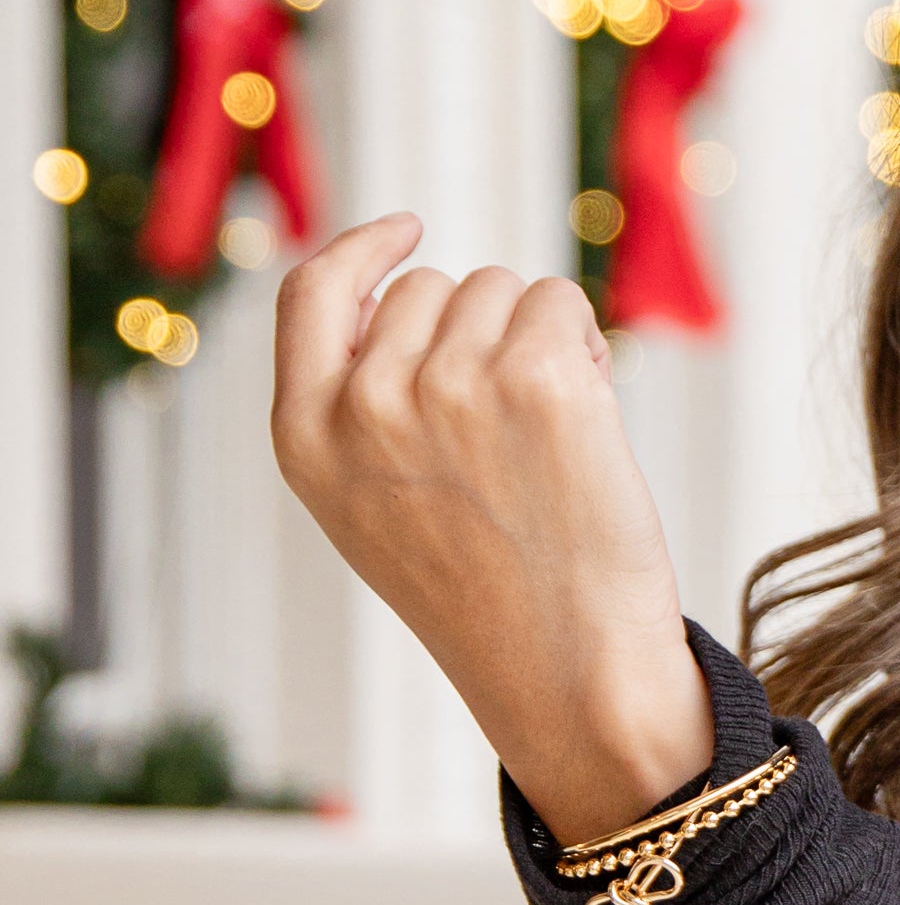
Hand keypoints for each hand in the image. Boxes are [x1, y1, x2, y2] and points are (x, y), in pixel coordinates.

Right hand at [271, 215, 713, 844]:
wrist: (571, 677)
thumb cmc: (490, 601)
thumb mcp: (376, 508)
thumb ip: (361, 407)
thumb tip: (407, 298)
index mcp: (305, 437)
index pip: (312, 294)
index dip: (364, 249)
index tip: (407, 228)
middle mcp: (365, 403)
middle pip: (433, 288)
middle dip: (480, 333)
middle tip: (511, 438)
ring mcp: (449, 385)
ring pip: (502, 291)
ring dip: (536, 342)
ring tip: (547, 447)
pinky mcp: (538, 378)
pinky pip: (561, 302)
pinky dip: (585, 347)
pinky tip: (588, 428)